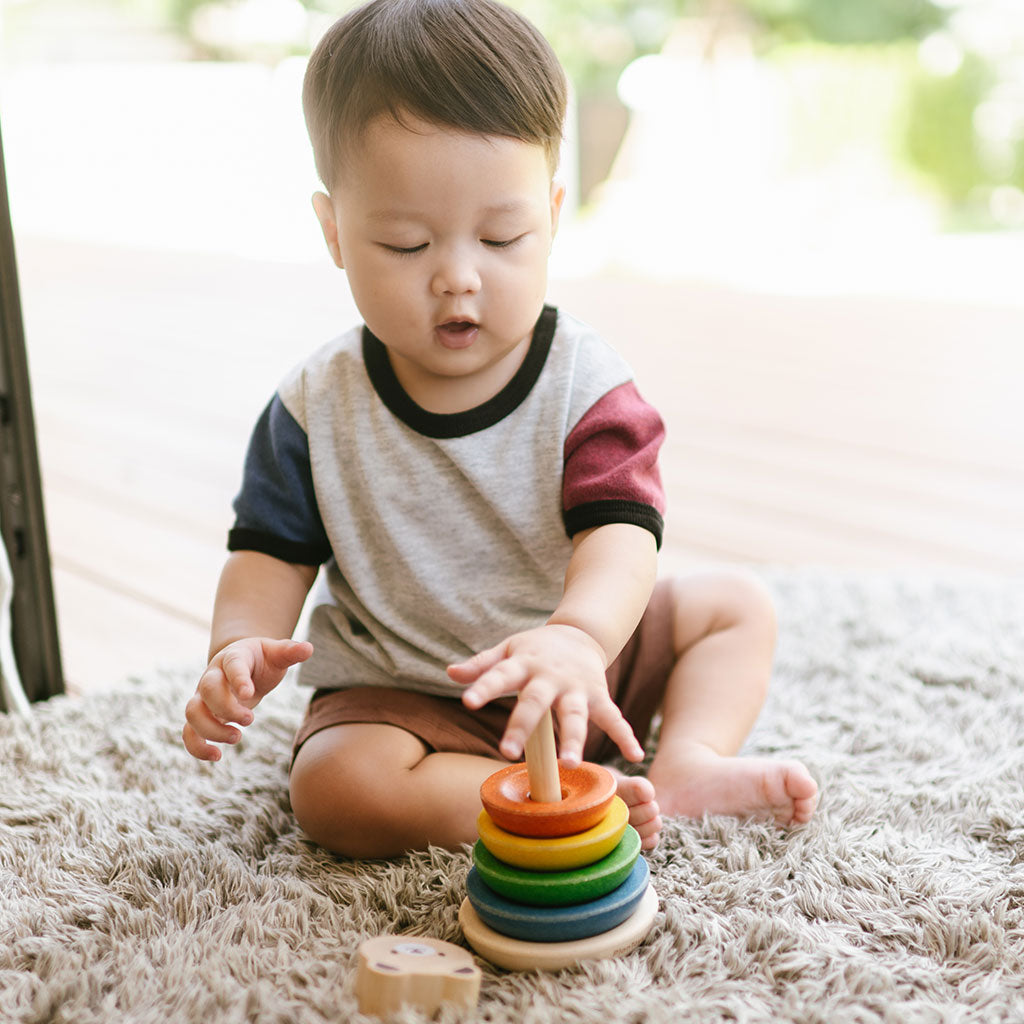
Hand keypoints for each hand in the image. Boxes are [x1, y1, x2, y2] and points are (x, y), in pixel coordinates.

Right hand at [182, 637, 312, 760]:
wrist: (242, 665)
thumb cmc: (262, 660)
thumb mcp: (277, 654)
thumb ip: (290, 651)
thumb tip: (309, 648)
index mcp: (233, 657)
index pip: (232, 665)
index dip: (239, 679)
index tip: (250, 694)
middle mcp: (212, 675)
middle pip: (207, 690)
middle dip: (227, 708)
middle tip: (250, 719)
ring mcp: (203, 696)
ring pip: (192, 712)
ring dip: (211, 729)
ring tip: (237, 737)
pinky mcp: (202, 715)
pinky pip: (189, 732)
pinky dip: (197, 747)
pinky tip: (217, 756)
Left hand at [448, 624, 643, 765]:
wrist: (580, 634)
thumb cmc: (534, 649)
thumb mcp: (507, 650)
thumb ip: (481, 664)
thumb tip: (450, 673)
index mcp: (523, 663)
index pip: (500, 675)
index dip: (484, 687)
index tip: (468, 702)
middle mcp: (550, 676)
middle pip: (535, 701)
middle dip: (523, 725)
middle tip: (507, 751)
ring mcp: (576, 687)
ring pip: (575, 714)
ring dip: (573, 738)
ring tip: (569, 763)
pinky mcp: (598, 695)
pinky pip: (613, 717)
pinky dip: (626, 736)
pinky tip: (634, 756)